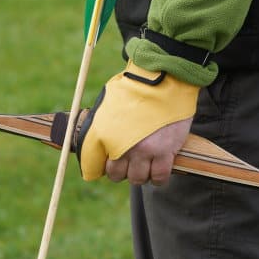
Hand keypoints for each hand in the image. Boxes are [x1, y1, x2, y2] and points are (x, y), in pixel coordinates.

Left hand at [76, 61, 199, 181]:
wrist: (162, 80)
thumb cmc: (136, 89)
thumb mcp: (108, 105)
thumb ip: (103, 125)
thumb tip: (101, 144)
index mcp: (103, 132)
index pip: (93, 165)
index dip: (101, 167)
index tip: (108, 164)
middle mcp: (120, 145)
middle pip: (115, 175)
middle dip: (121, 171)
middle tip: (129, 162)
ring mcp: (143, 151)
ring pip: (137, 179)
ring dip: (140, 174)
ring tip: (146, 163)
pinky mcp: (164, 152)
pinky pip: (158, 178)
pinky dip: (158, 178)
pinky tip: (158, 169)